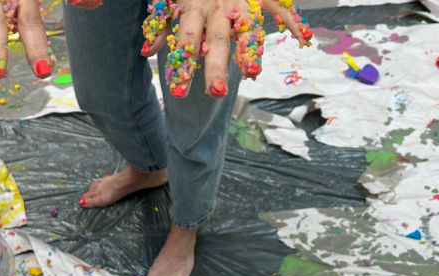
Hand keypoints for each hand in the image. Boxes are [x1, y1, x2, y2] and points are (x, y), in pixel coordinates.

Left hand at [141, 0, 312, 98]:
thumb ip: (159, 24)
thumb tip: (145, 52)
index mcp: (193, 7)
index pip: (186, 41)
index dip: (183, 65)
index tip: (179, 93)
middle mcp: (218, 6)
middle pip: (217, 39)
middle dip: (217, 66)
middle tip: (215, 93)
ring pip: (248, 27)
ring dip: (250, 50)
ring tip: (251, 74)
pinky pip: (278, 6)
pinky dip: (292, 20)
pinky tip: (302, 37)